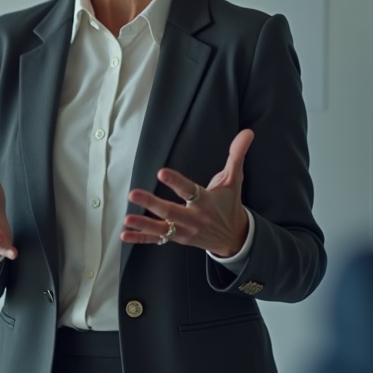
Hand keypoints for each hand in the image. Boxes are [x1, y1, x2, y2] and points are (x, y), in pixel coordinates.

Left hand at [121, 129, 252, 257]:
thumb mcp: (234, 181)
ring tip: (127, 219)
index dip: (176, 182)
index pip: (189, 190)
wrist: (234, 238)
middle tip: (133, 194)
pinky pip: (157, 240)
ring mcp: (185, 231)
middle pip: (171, 212)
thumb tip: (247, 132)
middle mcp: (194, 218)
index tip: (162, 172)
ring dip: (143, 224)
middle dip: (152, 204)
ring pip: (162, 229)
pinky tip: (125, 235)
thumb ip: (236, 155)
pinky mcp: (178, 239)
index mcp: (206, 201)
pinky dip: (141, 239)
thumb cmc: (230, 205)